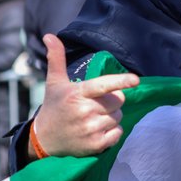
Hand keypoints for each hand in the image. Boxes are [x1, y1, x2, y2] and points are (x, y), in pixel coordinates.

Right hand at [32, 34, 139, 158]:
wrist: (44, 139)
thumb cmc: (54, 106)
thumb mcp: (54, 82)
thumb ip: (56, 58)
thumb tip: (49, 35)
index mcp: (77, 93)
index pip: (102, 85)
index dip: (121, 81)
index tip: (136, 80)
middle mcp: (84, 111)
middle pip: (118, 101)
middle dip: (112, 100)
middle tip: (96, 103)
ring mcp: (90, 129)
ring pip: (119, 117)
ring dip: (112, 116)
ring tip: (94, 117)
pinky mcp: (96, 145)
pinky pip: (118, 133)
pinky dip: (113, 131)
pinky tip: (98, 129)